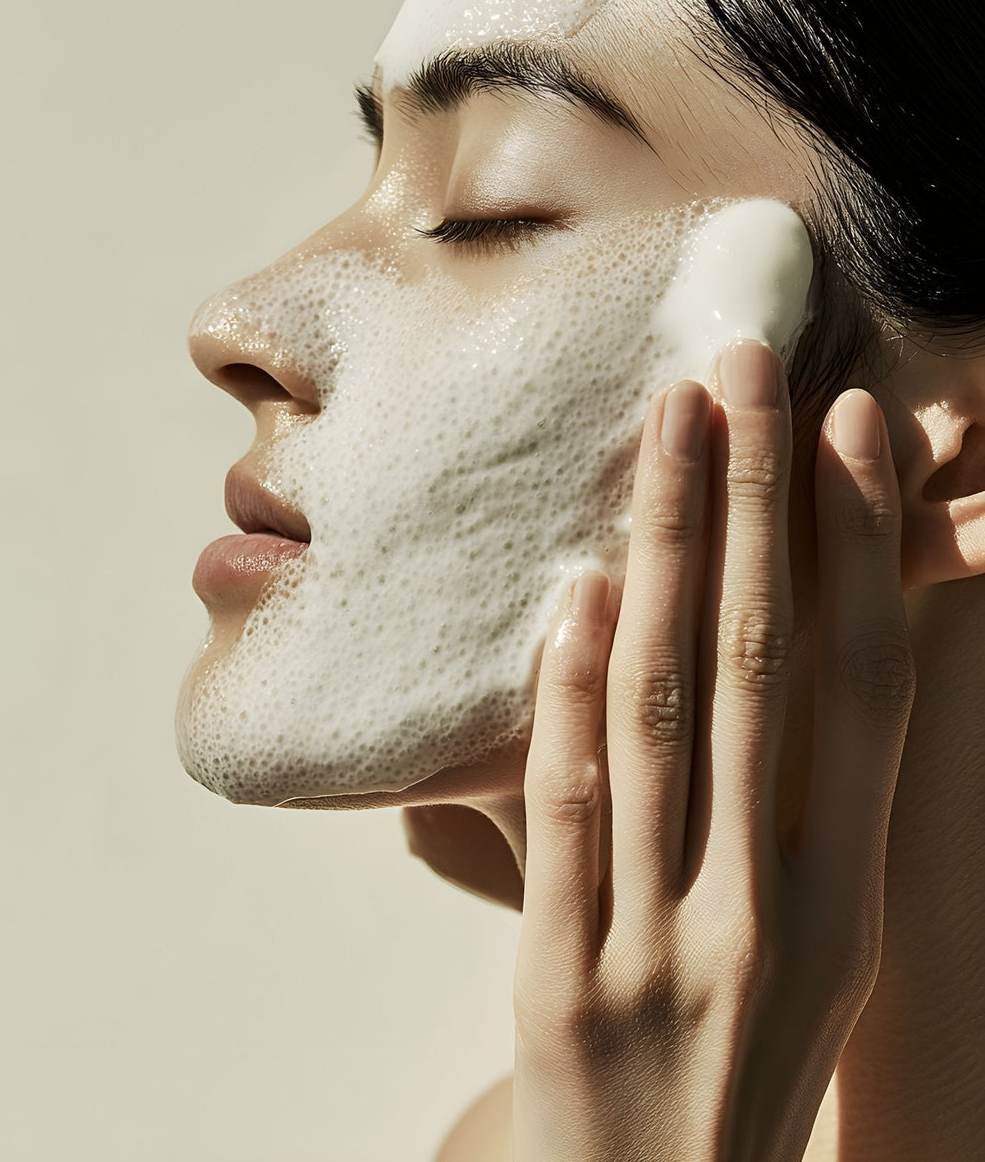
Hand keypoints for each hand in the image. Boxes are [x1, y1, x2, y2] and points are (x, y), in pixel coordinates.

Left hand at [513, 340, 914, 1161]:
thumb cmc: (743, 1057)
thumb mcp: (811, 940)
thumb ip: (797, 801)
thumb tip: (766, 634)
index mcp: (845, 896)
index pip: (862, 686)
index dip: (862, 545)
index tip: (846, 425)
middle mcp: (768, 908)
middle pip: (760, 664)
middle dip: (754, 501)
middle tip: (738, 365)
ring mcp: (661, 941)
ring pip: (662, 707)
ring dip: (665, 552)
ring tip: (666, 429)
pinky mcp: (561, 978)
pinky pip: (566, 810)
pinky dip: (570, 696)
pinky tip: (578, 595)